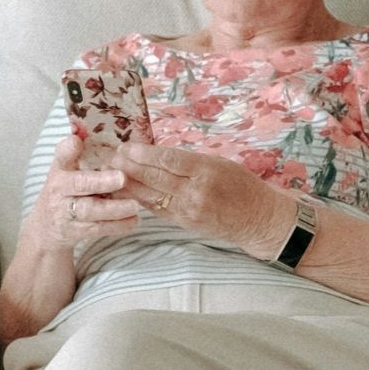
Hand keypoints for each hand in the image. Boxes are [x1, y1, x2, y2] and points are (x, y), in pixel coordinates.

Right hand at [22, 135, 143, 250]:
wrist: (46, 228)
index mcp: (61, 169)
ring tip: (135, 205)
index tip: (76, 141)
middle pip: (79, 185)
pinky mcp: (75, 231)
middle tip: (122, 178)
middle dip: (100, 181)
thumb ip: (80, 152)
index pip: (61, 155)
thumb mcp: (67, 169)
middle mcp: (60, 189)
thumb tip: (97, 128)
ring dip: (114, 209)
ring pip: (90, 210)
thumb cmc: (66, 190)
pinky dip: (117, 226)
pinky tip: (134, 219)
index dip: (68, 149)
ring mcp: (66, 212)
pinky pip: (97, 229)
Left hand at [108, 141, 292, 257]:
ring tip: (111, 173)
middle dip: (130, 167)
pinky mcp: (185, 223)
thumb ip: (191, 161)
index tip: (126, 146)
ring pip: (152, 195)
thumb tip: (159, 154)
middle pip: (156, 177)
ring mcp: (189, 210)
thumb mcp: (221, 163)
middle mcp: (196, 191)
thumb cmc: (242, 186)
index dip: (144, 153)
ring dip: (129, 184)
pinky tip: (126, 192)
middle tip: (110, 157)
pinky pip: (158, 209)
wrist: (257, 219)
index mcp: (207, 170)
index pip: (169, 160)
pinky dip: (140, 199)